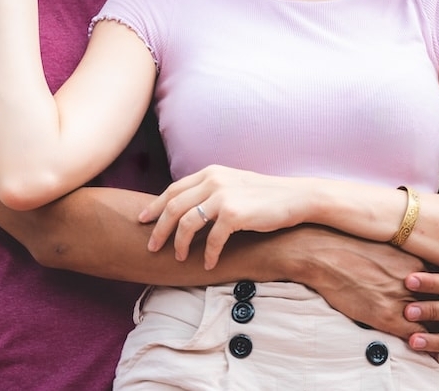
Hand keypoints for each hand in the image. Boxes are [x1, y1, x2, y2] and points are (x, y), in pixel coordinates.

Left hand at [138, 165, 306, 269]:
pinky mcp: (235, 214)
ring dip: (179, 244)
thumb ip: (209, 192)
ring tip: (179, 258)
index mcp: (210, 173)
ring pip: (187, 223)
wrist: (296, 197)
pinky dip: (208, 254)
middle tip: (152, 247)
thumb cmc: (264, 196)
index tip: (142, 220)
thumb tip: (185, 210)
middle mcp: (213, 181)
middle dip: (159, 229)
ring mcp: (223, 196)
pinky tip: (209, 264)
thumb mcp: (232, 185)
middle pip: (173, 207)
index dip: (155, 206)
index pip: (173, 190)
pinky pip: (212, 239)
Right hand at [293, 227, 423, 336]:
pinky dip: (425, 344)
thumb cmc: (350, 245)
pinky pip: (417, 337)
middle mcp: (416, 281)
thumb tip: (417, 267)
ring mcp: (402, 300)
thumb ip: (407, 258)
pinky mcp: (387, 317)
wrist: (322, 252)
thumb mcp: (387, 245)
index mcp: (418, 261)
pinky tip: (426, 346)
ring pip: (437, 323)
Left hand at [403, 269, 438, 368]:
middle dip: (433, 311)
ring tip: (412, 340)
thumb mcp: (432, 268)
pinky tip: (429, 357)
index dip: (433, 282)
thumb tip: (394, 233)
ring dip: (436, 340)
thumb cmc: (431, 282)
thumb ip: (422, 259)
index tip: (408, 280)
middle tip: (407, 312)